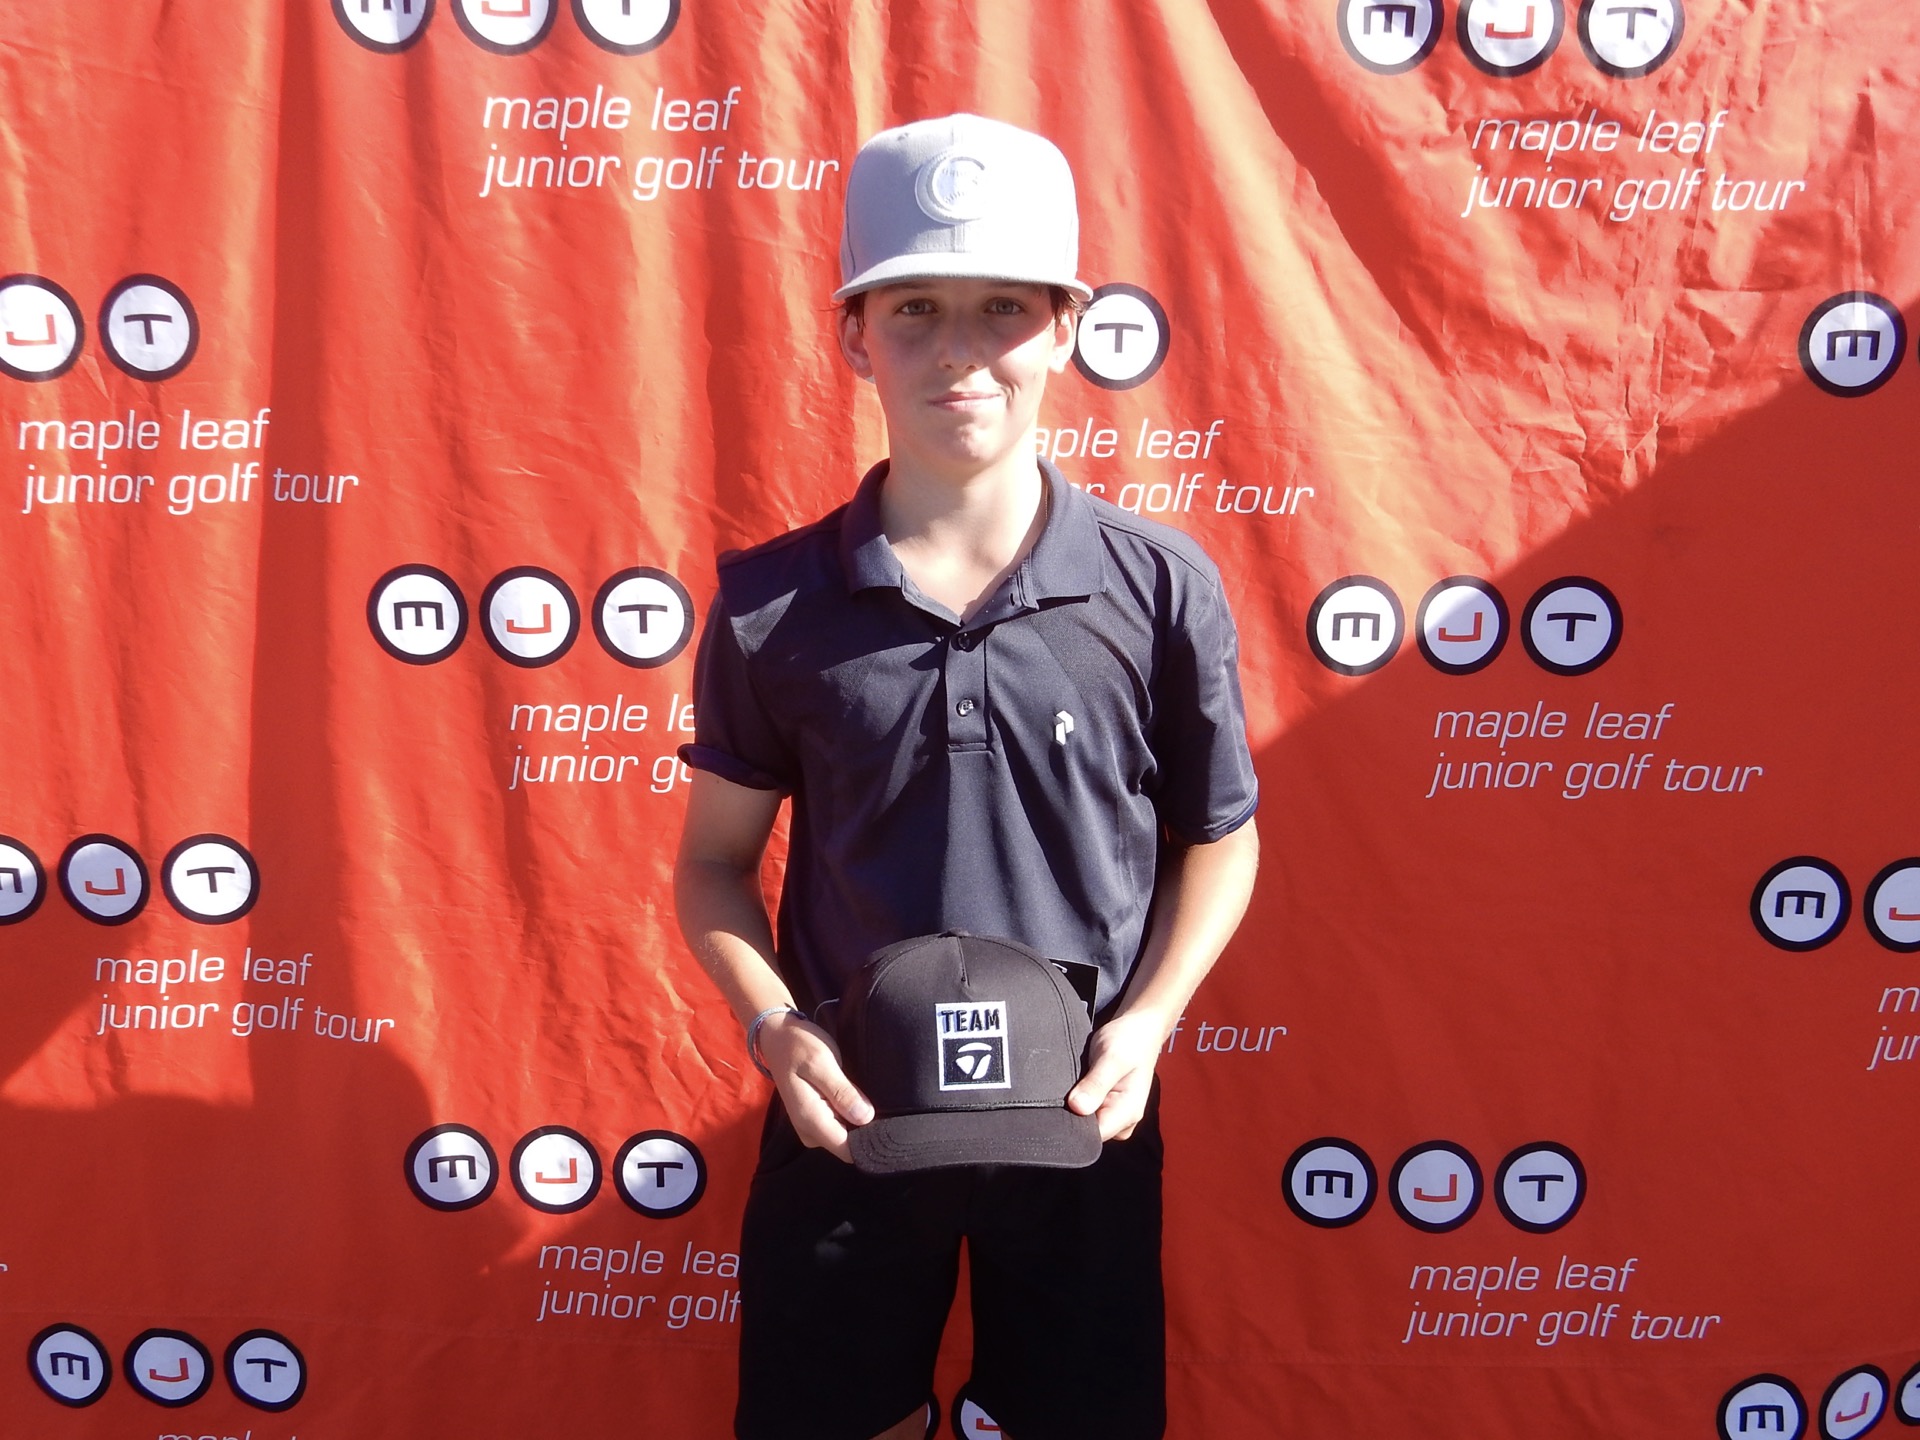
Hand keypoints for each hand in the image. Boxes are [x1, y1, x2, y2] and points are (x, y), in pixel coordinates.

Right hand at [756, 1011, 874, 1162]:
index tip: (888, 1124)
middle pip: (848, 1147)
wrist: (778, 1038)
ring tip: (870, 1097)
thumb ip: (842, 1091)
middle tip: (883, 1105)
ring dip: (860, 1122)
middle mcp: (810, 1131)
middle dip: (867, 1131)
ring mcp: (812, 1127)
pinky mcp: (816, 1119)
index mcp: (810, 1119)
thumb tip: (866, 1118)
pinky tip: (859, 1099)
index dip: (869, 1142)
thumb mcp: (822, 1062)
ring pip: (846, 1137)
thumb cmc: (799, 1046)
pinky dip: (852, 1115)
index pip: (847, 1150)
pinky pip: (840, 1127)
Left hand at [1066, 1012, 1164, 1141]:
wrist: (1138, 1028)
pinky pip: (1086, 1112)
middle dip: (1073, 1114)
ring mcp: (1114, 1114)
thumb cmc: (1130, 1040)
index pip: (1093, 1137)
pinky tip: (1077, 1085)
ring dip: (1075, 1106)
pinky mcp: (1105, 1107)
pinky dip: (1078, 1101)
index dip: (1073, 1125)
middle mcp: (1122, 1120)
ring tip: (1075, 1082)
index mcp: (1128, 1113)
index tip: (1062, 1106)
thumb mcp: (1112, 1058)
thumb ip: (1096, 1084)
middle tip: (1068, 1087)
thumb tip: (1077, 1107)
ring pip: (1085, 1122)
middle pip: (1088, 1132)